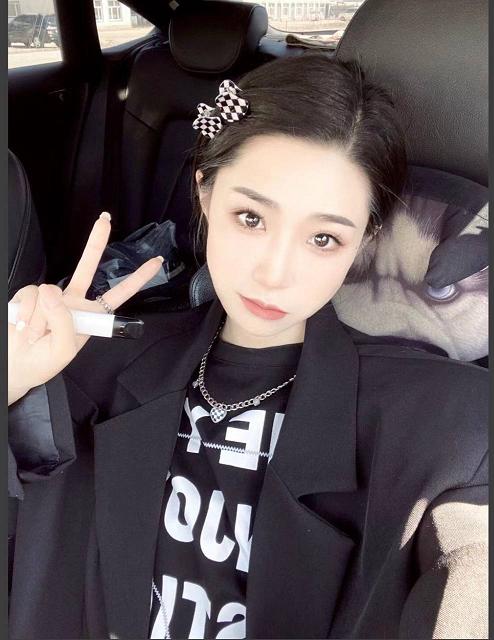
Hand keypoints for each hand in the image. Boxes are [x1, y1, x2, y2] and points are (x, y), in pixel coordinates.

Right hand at [8, 212, 163, 404]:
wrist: (16, 365)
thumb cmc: (43, 362)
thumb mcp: (63, 350)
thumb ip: (64, 323)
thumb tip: (51, 291)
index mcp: (91, 316)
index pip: (119, 294)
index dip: (138, 278)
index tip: (156, 262)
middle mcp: (73, 302)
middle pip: (88, 267)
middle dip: (96, 242)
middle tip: (105, 220)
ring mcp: (51, 297)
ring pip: (49, 291)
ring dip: (40, 317)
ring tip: (36, 334)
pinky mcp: (30, 295)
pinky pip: (30, 294)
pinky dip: (25, 312)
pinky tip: (22, 325)